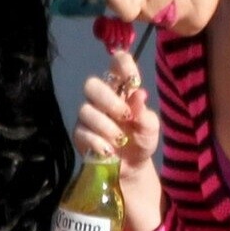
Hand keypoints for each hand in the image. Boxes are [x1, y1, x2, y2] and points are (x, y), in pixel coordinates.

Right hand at [75, 49, 159, 170]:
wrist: (133, 166)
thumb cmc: (141, 139)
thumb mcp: (149, 127)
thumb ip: (144, 112)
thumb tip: (139, 94)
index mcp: (121, 90)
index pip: (117, 64)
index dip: (122, 64)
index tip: (132, 79)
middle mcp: (102, 99)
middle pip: (91, 84)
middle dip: (108, 100)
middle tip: (125, 116)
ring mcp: (89, 116)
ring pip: (85, 110)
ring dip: (105, 125)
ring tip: (120, 140)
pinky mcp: (80, 135)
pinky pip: (82, 133)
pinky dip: (97, 142)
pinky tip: (109, 151)